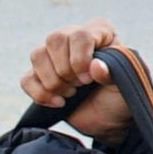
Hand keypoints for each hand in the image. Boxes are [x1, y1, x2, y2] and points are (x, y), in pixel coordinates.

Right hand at [21, 20, 130, 140]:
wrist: (111, 121)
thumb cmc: (122, 98)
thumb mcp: (126, 85)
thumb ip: (113, 73)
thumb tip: (94, 67)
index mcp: (99, 32)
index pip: (79, 35)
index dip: (80, 59)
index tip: (90, 79)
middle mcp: (73, 38)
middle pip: (54, 40)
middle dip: (66, 70)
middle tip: (81, 86)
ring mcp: (54, 57)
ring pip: (37, 56)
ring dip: (53, 82)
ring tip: (71, 94)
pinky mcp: (40, 77)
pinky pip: (26, 79)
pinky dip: (40, 94)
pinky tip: (58, 103)